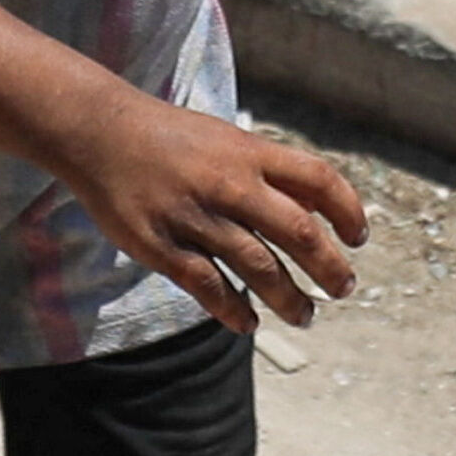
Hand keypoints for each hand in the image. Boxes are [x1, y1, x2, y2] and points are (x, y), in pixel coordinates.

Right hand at [64, 97, 365, 332]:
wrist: (97, 132)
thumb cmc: (167, 137)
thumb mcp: (225, 139)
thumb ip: (267, 172)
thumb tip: (316, 209)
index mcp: (248, 153)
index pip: (319, 180)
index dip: (348, 211)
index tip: (358, 238)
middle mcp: (229, 184)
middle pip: (299, 232)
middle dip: (330, 268)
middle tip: (343, 289)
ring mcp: (195, 217)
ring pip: (259, 268)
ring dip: (289, 298)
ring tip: (304, 315)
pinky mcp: (161, 246)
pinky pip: (208, 287)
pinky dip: (233, 310)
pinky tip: (247, 323)